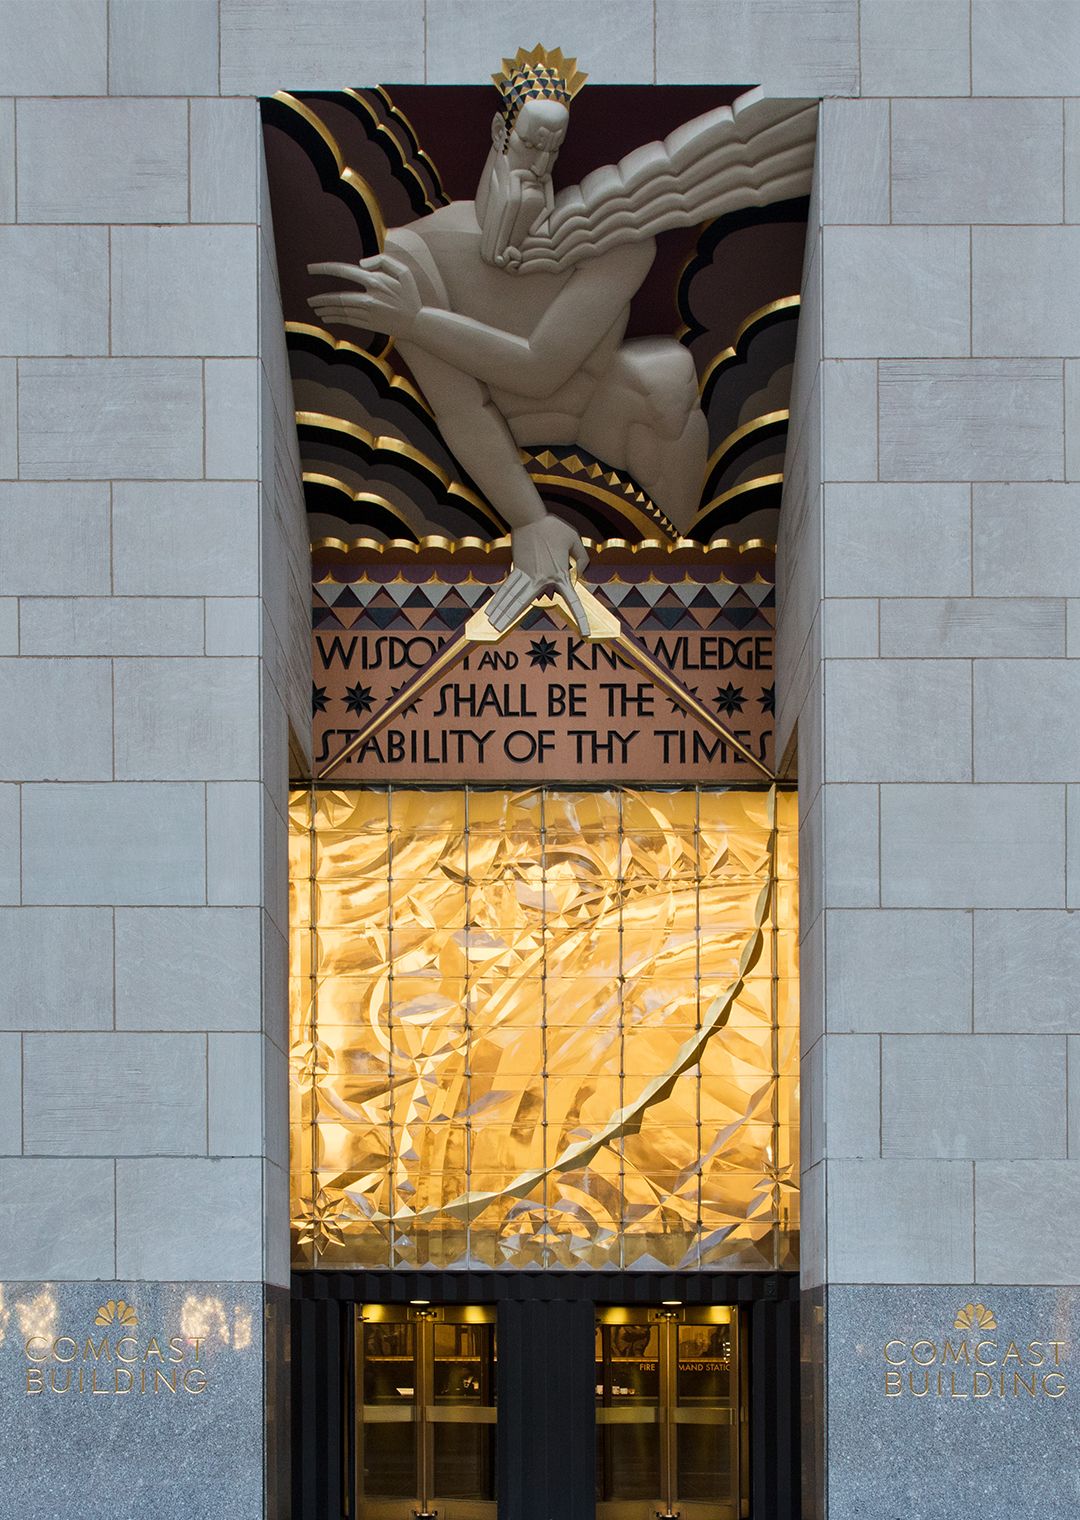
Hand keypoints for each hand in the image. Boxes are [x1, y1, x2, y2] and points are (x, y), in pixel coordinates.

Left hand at [307, 255, 422, 338]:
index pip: (344, 272)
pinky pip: (347, 320)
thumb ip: (383, 260)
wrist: (417, 324)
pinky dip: (334, 318)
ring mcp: (368, 313)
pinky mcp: (369, 325)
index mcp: (376, 281)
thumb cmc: (410, 296)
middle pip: (338, 297)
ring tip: (314, 307)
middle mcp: (369, 298)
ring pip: (341, 310)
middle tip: (309, 300)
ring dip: (325, 309)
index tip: (310, 269)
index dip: (325, 269)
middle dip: (321, 298)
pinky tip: (325, 317)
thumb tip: (360, 264)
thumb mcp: (404, 272)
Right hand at [486, 515, 589, 635]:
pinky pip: (509, 588)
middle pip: (525, 605)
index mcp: (559, 576)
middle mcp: (541, 580)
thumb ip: (582, 558)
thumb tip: (579, 573)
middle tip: (505, 630)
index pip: (573, 602)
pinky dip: (500, 598)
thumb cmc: (553, 528)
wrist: (529, 517)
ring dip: (501, 611)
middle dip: (515, 618)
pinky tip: (493, 607)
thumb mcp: (575, 539)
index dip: (581, 618)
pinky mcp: (517, 569)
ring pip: (512, 598)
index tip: (585, 633)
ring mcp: (526, 576)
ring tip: (492, 623)